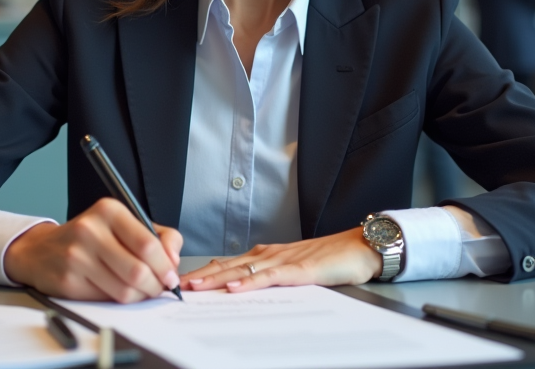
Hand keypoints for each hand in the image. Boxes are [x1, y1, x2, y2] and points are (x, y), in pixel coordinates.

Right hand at [2, 197, 182, 302]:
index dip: (165, 266)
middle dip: (155, 285)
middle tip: (159, 288)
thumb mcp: (125, 223)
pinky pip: (106, 300)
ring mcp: (76, 257)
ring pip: (124, 290)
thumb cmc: (92, 237)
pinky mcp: (68, 281)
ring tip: (141, 290)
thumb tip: (173, 260)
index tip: (170, 276)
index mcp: (108, 211)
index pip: (147, 244)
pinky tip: (117, 291)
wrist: (42, 250)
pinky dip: (119, 301)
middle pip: (138, 271)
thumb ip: (159, 236)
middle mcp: (90, 230)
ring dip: (140, 296)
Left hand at [179, 229, 381, 293]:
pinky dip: (250, 281)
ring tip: (195, 286)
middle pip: (228, 265)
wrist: (360, 248)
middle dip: (200, 276)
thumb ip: (268, 275)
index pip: (228, 265)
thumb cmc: (329, 260)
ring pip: (243, 269)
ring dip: (217, 278)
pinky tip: (236, 287)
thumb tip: (239, 285)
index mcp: (266, 255)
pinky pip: (270, 276)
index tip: (180, 282)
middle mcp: (269, 254)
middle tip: (174, 284)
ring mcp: (284, 260)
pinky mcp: (300, 269)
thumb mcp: (292, 270)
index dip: (203, 273)